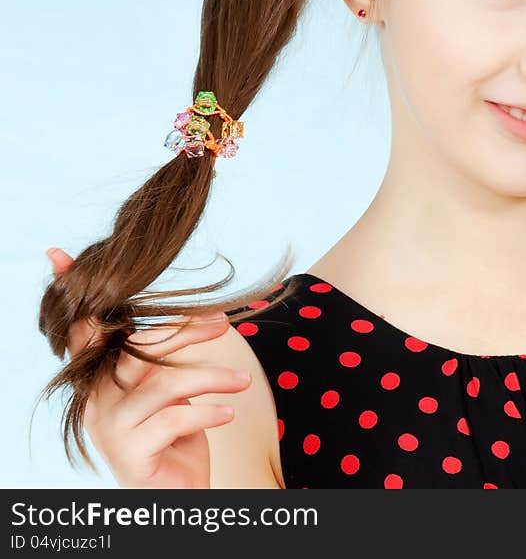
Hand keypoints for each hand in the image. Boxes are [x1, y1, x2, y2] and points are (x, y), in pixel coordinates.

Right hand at [47, 247, 251, 488]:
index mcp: (98, 378)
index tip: (59, 253)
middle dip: (185, 331)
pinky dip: (206, 411)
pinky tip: (227, 411)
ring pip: (162, 383)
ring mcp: (108, 428)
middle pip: (136, 348)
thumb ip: (165, 353)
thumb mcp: (168, 386)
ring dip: (210, 377)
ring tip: (244, 381)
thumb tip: (211, 316)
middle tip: (223, 323)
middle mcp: (94, 400)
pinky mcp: (129, 454)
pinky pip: (173, 419)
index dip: (72, 293)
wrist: (176, 494)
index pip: (85, 329)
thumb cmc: (174, 432)